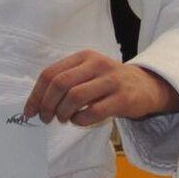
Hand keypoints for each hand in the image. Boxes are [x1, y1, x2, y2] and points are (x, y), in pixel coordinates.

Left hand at [23, 52, 177, 126]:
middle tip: (46, 118)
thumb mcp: (89, 72)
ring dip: (63, 113)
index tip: (31, 110)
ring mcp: (111, 81)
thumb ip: (67, 80)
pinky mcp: (122, 98)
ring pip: (75, 97)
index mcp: (84, 57)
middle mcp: (97, 65)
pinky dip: (80, 120)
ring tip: (64, 119)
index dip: (36, 94)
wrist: (147, 86)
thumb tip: (38, 102)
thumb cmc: (110, 82)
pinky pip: (93, 111)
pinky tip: (80, 120)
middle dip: (47, 105)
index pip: (51, 73)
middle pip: (60, 84)